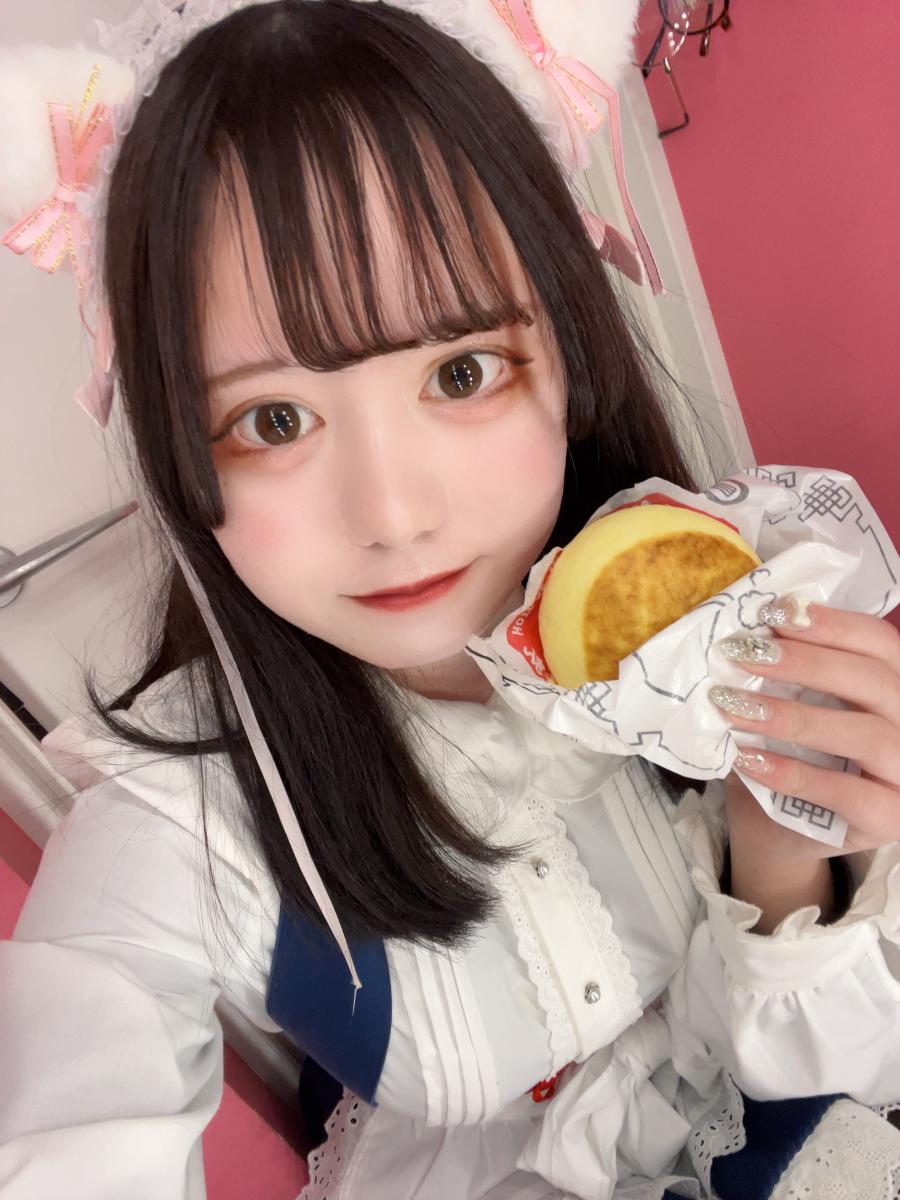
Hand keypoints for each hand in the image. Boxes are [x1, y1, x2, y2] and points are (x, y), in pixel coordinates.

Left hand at [709, 597, 899, 867]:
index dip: (831, 623)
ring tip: (735, 707)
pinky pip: (847, 793)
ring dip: (795, 716)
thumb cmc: (785, 754)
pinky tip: (748, 759)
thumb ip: (785, 672)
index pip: (881, 642)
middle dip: (805, 663)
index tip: (774, 614)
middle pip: (875, 681)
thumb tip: (750, 631)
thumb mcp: (789, 704)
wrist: (776, 830)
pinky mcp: (890, 819)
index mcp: (895, 685)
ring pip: (868, 735)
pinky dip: (793, 773)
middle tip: (742, 654)